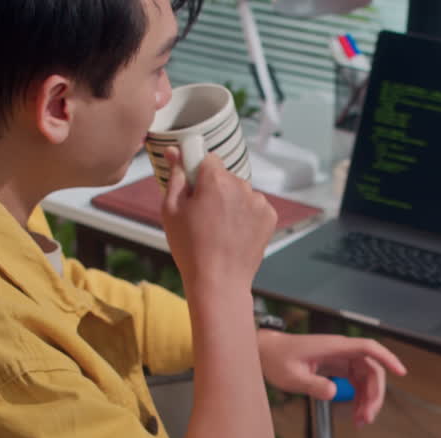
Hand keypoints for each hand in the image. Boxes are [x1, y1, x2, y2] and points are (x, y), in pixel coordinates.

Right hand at [160, 146, 275, 294]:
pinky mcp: (269, 217)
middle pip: (224, 176)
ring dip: (231, 202)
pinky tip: (234, 234)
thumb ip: (175, 176)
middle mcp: (241, 185)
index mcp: (215, 179)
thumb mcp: (171, 210)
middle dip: (214, 189)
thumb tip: (176, 152)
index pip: (207, 158)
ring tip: (219, 229)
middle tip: (202, 216)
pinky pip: (253, 206)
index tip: (193, 188)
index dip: (197, 172)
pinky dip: (245, 216)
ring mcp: (258, 201)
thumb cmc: (190, 249)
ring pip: (240, 192)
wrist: (219, 282)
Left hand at [257, 331, 407, 426]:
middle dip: (374, 394)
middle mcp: (341, 351)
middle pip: (371, 369)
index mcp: (334, 347)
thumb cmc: (276, 359)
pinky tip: (355, 413)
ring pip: (365, 378)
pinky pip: (355, 382)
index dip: (387, 358)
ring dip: (367, 400)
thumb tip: (334, 393)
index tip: (401, 372)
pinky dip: (358, 398)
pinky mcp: (335, 367)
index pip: (368, 348)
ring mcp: (339, 359)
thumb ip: (313, 385)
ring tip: (361, 422)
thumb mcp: (292, 376)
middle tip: (367, 418)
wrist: (264, 353)